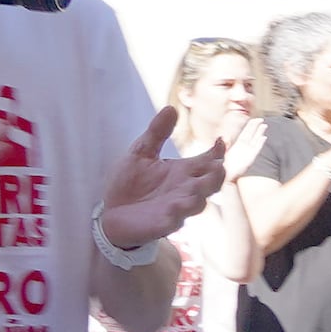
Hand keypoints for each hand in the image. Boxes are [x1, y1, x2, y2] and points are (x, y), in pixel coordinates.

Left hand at [97, 104, 223, 247]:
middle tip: (216, 167)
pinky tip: (173, 208)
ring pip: (197, 203)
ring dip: (198, 196)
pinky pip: (173, 221)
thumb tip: (171, 108)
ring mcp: (176, 208)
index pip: (209, 161)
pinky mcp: (162, 224)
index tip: (220, 140)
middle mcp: (184, 189)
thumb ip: (157, 133)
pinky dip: (175, 216)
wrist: (109, 212)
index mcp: (183, 171)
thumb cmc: (129, 183)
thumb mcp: (141, 153)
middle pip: (211, 183)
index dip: (218, 152)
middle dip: (216, 176)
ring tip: (195, 189)